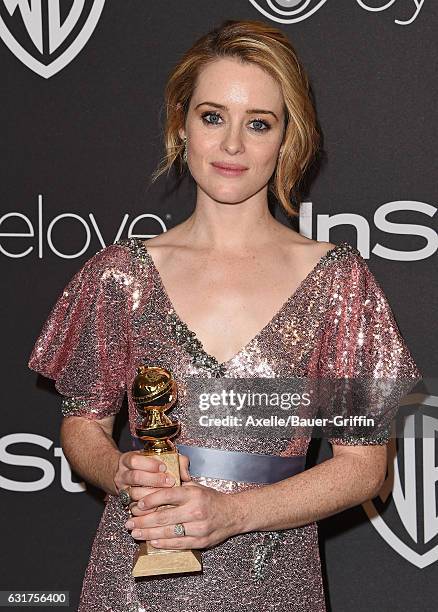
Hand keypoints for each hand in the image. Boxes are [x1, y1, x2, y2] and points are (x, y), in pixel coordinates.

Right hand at [113, 451, 190, 506]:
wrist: (129, 476)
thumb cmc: (148, 466)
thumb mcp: (159, 458)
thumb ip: (176, 460)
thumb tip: (185, 475)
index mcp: (128, 460)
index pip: (134, 460)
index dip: (149, 464)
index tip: (164, 467)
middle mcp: (123, 474)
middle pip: (134, 477)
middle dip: (153, 480)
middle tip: (170, 481)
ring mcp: (123, 490)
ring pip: (134, 493)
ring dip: (151, 495)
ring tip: (166, 495)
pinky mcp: (126, 503)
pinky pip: (134, 508)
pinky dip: (146, 509)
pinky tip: (158, 507)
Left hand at [124, 480, 239, 549]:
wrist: (232, 514)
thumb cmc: (211, 499)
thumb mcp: (196, 487)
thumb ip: (178, 487)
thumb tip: (155, 485)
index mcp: (193, 493)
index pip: (167, 495)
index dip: (150, 500)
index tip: (138, 505)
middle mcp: (195, 510)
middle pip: (163, 517)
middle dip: (142, 521)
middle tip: (129, 522)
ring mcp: (198, 527)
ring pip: (168, 532)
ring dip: (148, 534)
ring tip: (135, 533)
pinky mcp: (200, 541)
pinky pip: (177, 543)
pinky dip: (163, 543)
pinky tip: (151, 541)